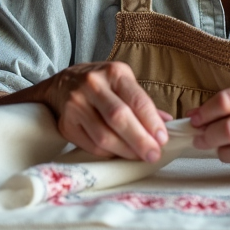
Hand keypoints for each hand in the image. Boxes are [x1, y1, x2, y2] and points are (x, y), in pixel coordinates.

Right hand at [43, 61, 171, 161]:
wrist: (61, 84)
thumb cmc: (101, 85)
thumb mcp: (122, 82)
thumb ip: (142, 102)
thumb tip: (167, 124)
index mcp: (114, 72)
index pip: (136, 99)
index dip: (151, 122)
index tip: (163, 139)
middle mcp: (93, 85)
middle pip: (119, 117)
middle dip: (140, 140)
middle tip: (153, 154)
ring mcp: (76, 104)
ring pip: (104, 135)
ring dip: (125, 151)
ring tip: (139, 157)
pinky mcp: (66, 124)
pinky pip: (91, 145)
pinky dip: (109, 153)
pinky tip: (119, 154)